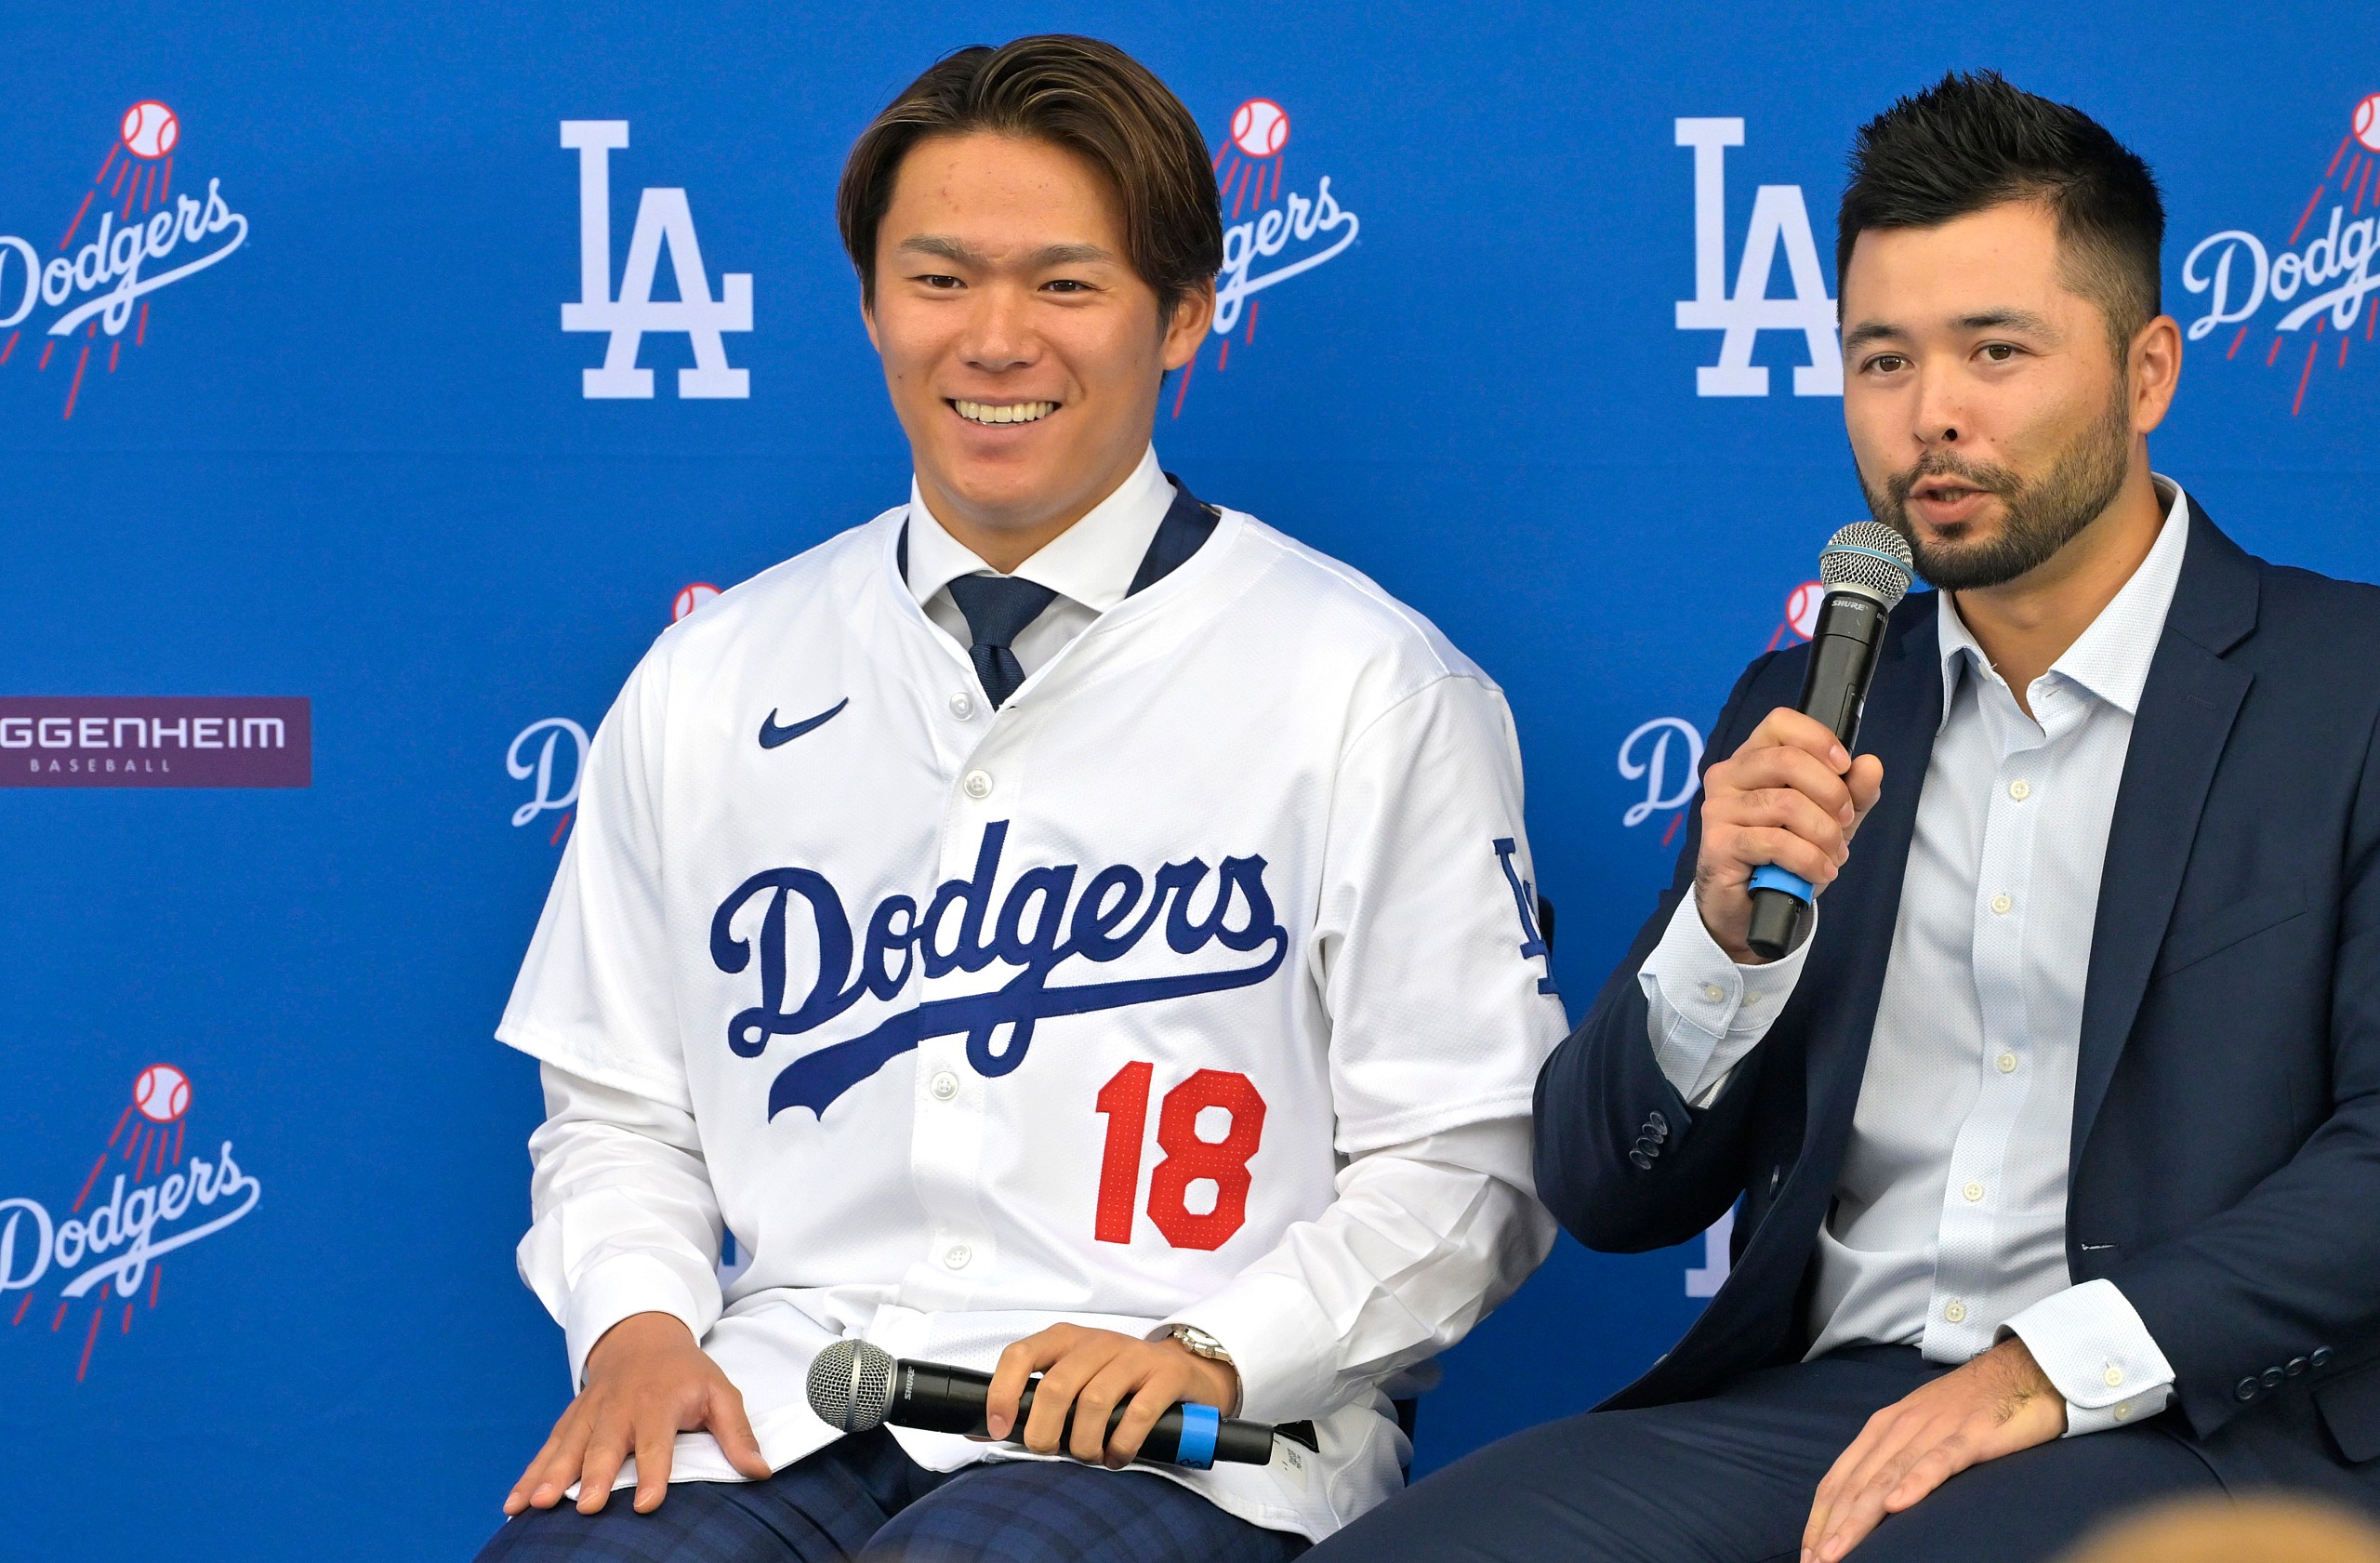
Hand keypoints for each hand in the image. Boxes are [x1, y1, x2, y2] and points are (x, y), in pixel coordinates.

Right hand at [502, 1311, 770, 1516]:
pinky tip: (514, 1505)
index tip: (648, 1503)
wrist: (641, 1335)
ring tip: (537, 1506)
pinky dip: (528, 1475)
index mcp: (659, 1404)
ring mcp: (590, 1415)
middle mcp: (620, 1409)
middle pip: (606, 1446)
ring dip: (551, 1476)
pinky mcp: (571, 1421)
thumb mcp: (720, 1392)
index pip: (657, 1443)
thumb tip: (761, 1472)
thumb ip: (737, 1433)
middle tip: (587, 1506)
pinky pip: (547, 1449)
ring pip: (568, 1448)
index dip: (653, 1473)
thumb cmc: (686, 1373)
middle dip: (595, 1476)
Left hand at [984, 1324, 1240, 1468]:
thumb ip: (1033, 1403)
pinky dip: (1121, 1444)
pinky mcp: (1166, 1374)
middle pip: (1057, 1386)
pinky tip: (1117, 1457)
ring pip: (1095, 1401)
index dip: (1002, 1391)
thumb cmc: (1119, 1384)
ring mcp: (1134, 1355)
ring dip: (1086, 1443)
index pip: (1021, 1354)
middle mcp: (1097, 1342)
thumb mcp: (1074, 1382)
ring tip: (1090, 1457)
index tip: (999, 1428)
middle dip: (1045, 1431)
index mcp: (1066, 1340)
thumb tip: (980, 1430)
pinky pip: (1138, 1413)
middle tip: (1050, 1452)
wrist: (1186, 1373)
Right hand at [1695, 708, 1883, 962]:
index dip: (1818, 738)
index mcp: (1753, 758)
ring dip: (1824, 834)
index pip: (1781, 722)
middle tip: (1844, 822)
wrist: (1750, 908)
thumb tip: (1871, 765)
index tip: (1844, 767)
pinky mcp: (1718, 843)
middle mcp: (1729, 775)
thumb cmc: (1785, 856)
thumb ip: (1853, 793)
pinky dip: (1808, 859)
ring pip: (1786, 804)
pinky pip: (1774, 841)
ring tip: (1834, 856)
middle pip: (1787, 760)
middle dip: (1831, 792)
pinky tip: (1819, 871)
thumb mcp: (1829, 821)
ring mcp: (1718, 808)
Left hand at [1801, 1337, 2066, 1560]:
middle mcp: (1900, 1427)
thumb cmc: (1970, 1407)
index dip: (1821, 1515)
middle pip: (1857, 1483)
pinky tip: (1898, 1506)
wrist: (2020, 1371)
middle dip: (1832, 1525)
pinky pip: (1938, 1461)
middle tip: (1815, 1561)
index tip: (1807, 1550)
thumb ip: (1895, 1461)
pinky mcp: (1970, 1434)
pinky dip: (1916, 1483)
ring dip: (1860, 1517)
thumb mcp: (1921, 1431)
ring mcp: (1933, 1429)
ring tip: (1840, 1549)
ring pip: (1887, 1477)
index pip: (1840, 1477)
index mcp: (1883, 1428)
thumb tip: (1871, 1505)